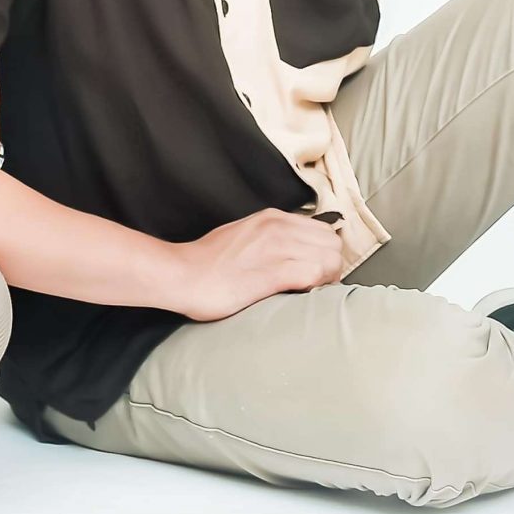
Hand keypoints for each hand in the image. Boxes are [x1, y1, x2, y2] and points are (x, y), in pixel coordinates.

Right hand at [165, 209, 344, 321]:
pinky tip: (302, 295)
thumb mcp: (244, 235)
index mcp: (272, 218)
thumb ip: (270, 238)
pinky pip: (314, 275)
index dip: (325, 253)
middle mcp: (278, 228)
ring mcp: (276, 248)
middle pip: (332, 243)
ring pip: (329, 259)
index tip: (316, 270)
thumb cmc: (208, 263)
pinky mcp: (271, 272)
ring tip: (310, 292)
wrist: (181, 274)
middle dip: (331, 266)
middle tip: (317, 284)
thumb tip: (292, 252)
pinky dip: (316, 287)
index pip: (323, 230)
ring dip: (326, 279)